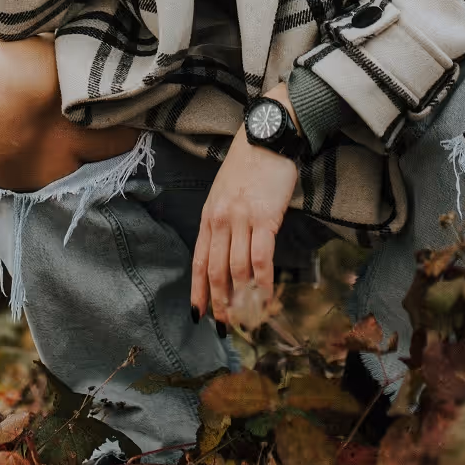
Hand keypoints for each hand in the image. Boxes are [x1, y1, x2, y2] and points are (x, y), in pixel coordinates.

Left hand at [191, 84, 299, 325]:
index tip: (198, 315)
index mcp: (208, 216)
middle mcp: (220, 220)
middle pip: (216, 271)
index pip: (199, 262)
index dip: (198, 291)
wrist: (265, 138)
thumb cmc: (248, 166)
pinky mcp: (264, 217)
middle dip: (219, 303)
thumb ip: (223, 222)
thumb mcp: (224, 193)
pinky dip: (263, 281)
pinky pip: (261, 257)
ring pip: (238, 269)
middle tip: (224, 326)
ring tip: (248, 318)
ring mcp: (241, 219)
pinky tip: (266, 296)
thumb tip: (227, 254)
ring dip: (243, 298)